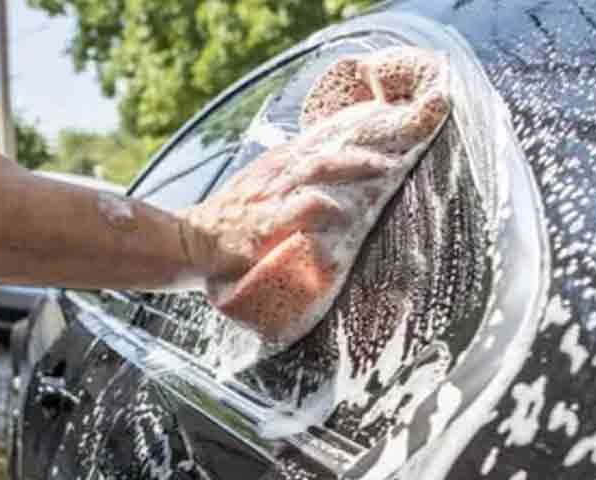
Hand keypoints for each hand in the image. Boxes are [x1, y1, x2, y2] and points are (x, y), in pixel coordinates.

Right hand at [185, 47, 449, 344]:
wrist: (191, 241)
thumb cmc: (232, 222)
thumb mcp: (265, 188)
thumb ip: (298, 179)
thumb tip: (339, 175)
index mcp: (281, 162)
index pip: (326, 136)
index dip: (361, 127)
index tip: (398, 122)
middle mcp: (279, 172)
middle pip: (330, 147)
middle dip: (367, 143)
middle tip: (405, 144)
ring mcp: (271, 196)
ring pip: (318, 169)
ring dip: (353, 165)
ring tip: (386, 167)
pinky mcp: (263, 225)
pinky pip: (297, 209)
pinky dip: (322, 206)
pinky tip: (344, 209)